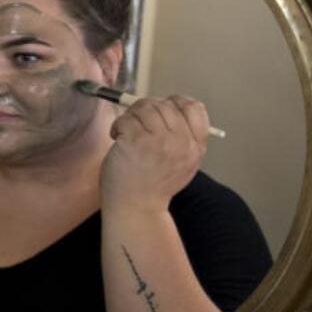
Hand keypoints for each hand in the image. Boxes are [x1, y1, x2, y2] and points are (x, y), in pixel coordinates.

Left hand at [101, 95, 207, 216]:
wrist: (136, 208)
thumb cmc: (152, 184)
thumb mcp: (182, 163)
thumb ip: (182, 138)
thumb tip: (166, 107)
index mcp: (195, 146)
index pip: (194, 107)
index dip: (175, 102)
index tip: (160, 111)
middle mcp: (181, 142)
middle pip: (166, 104)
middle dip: (146, 108)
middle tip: (135, 122)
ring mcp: (160, 141)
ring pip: (145, 107)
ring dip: (131, 115)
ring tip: (125, 131)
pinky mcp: (137, 142)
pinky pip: (127, 119)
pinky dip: (118, 125)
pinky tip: (117, 138)